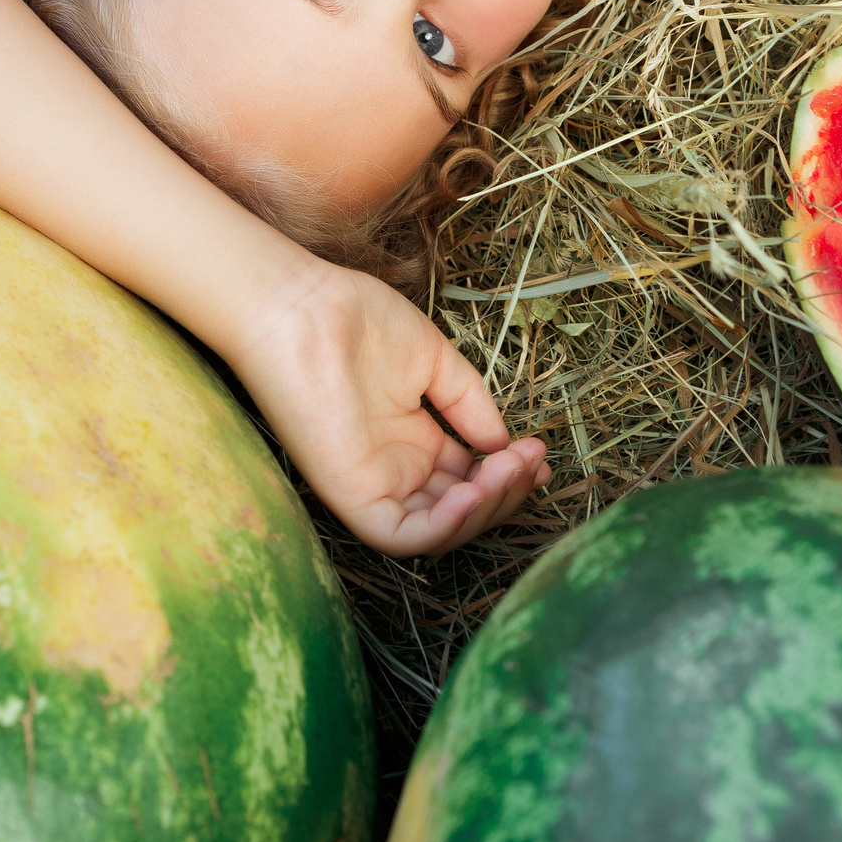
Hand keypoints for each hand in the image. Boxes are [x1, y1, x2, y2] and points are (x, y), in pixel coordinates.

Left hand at [224, 257, 548, 556]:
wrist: (302, 306)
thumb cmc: (356, 319)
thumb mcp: (433, 362)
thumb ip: (470, 405)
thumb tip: (503, 445)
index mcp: (411, 439)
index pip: (468, 478)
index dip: (508, 475)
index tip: (539, 453)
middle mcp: (394, 468)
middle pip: (461, 508)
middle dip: (506, 492)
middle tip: (530, 460)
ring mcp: (372, 483)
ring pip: (438, 531)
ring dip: (485, 511)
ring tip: (508, 471)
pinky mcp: (349, 495)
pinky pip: (402, 535)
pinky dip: (445, 527)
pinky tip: (473, 493)